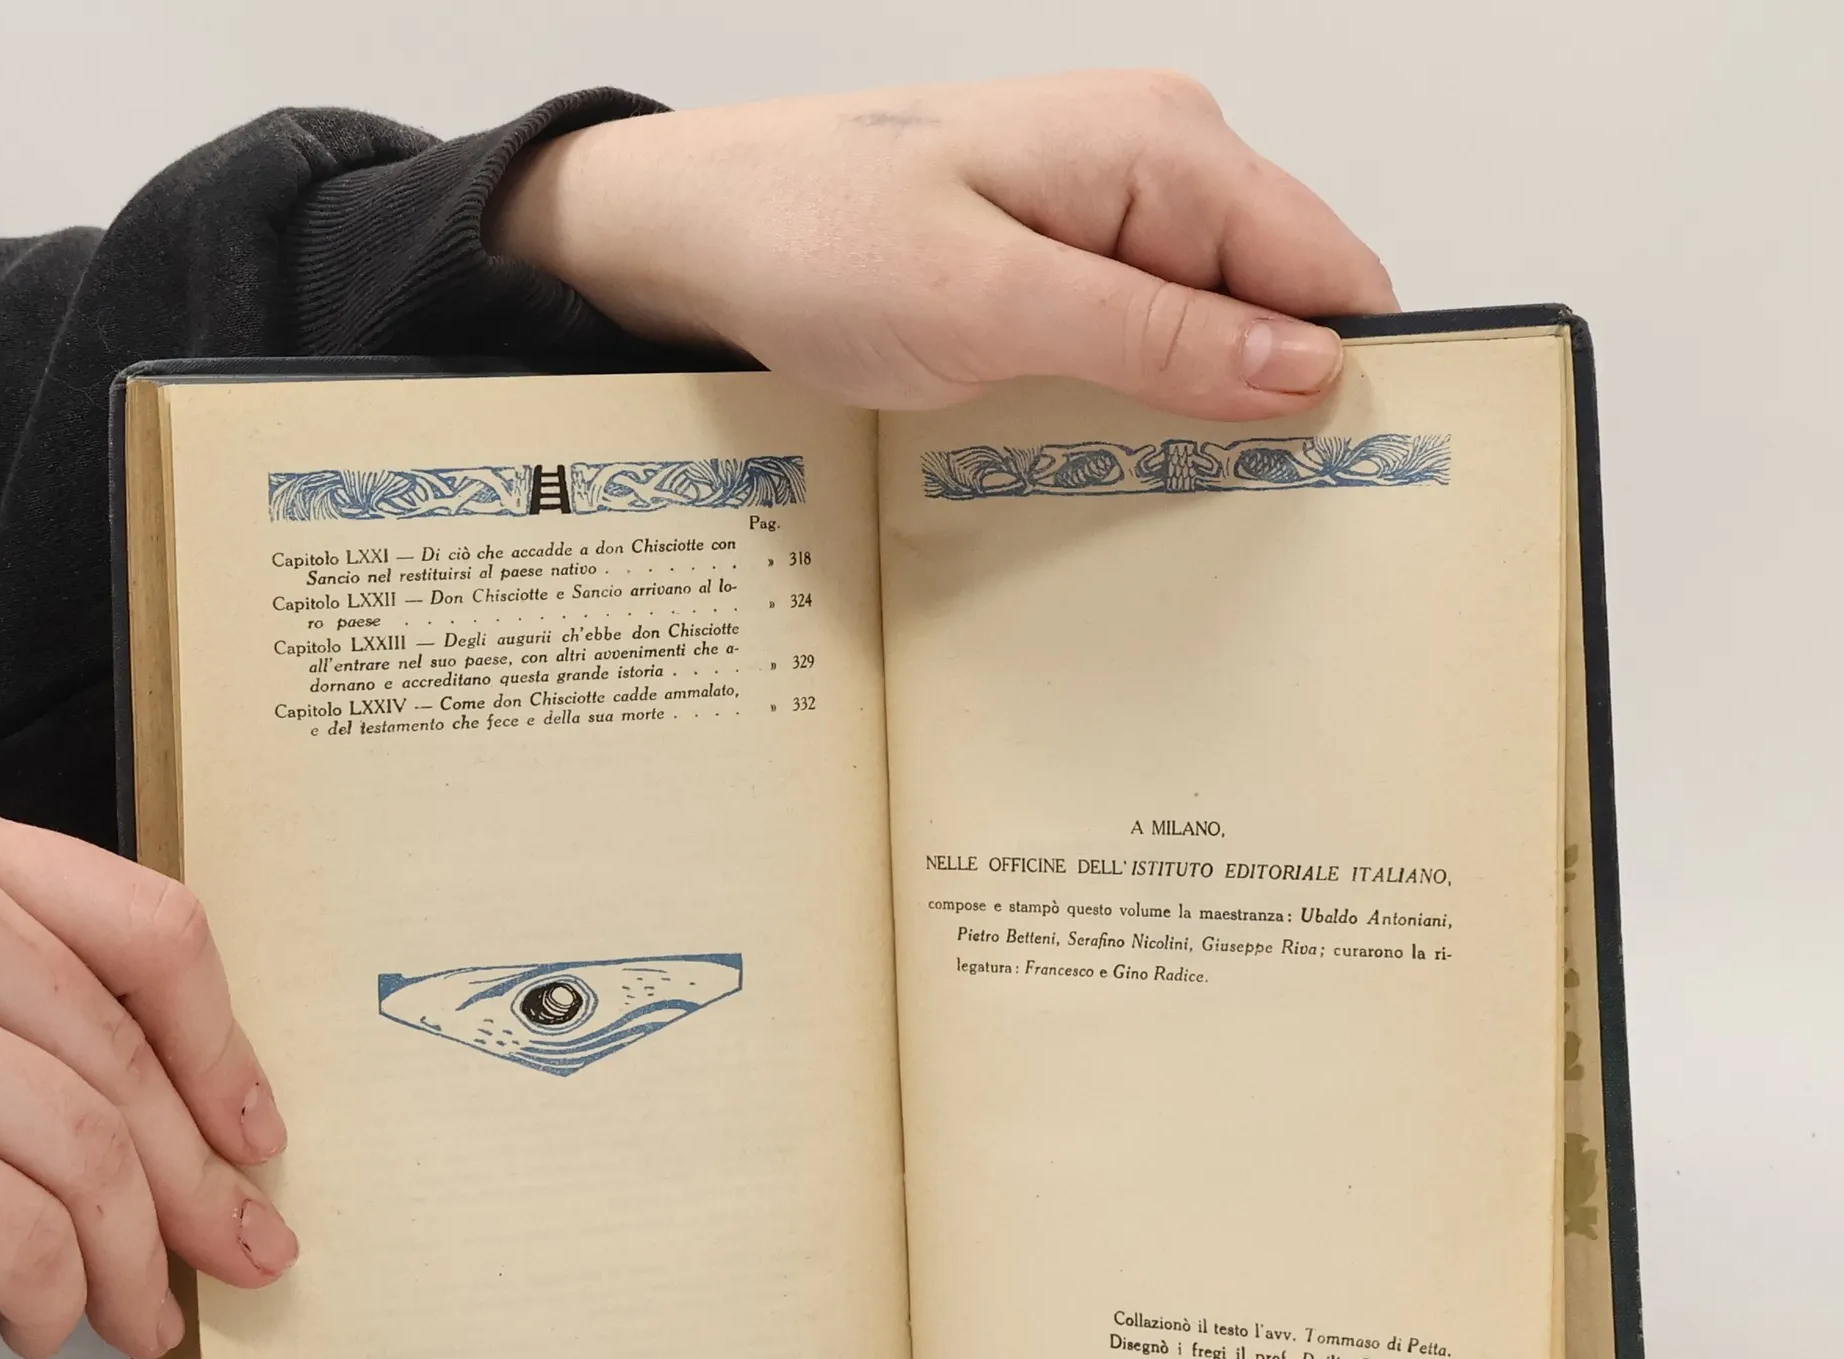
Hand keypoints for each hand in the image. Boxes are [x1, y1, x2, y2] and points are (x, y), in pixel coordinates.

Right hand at [0, 792, 296, 1358]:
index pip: (151, 932)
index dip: (224, 1049)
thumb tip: (129, 1099)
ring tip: (140, 1316)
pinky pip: (2, 1223)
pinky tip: (41, 1311)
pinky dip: (44, 1286)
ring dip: (131, 1259)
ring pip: (83, 1150)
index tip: (258, 1135)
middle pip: (126, 1061)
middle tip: (243, 1255)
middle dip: (201, 1186)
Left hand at [489, 70, 1395, 418]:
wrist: (701, 233)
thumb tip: (1306, 369)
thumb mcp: (993, 305)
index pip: (1327, 271)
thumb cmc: (814, 238)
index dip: (1348, 380)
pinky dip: (1141, 402)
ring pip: (1216, 334)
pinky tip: (1108, 456)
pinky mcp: (1065, 260)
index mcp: (1164, 148)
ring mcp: (1110, 214)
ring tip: (1165, 499)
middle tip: (1235, 519)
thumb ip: (1158, 337)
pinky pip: (1148, 339)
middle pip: (1282, 306)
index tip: (1342, 489)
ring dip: (1198, 416)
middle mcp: (1156, 165)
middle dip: (1271, 409)